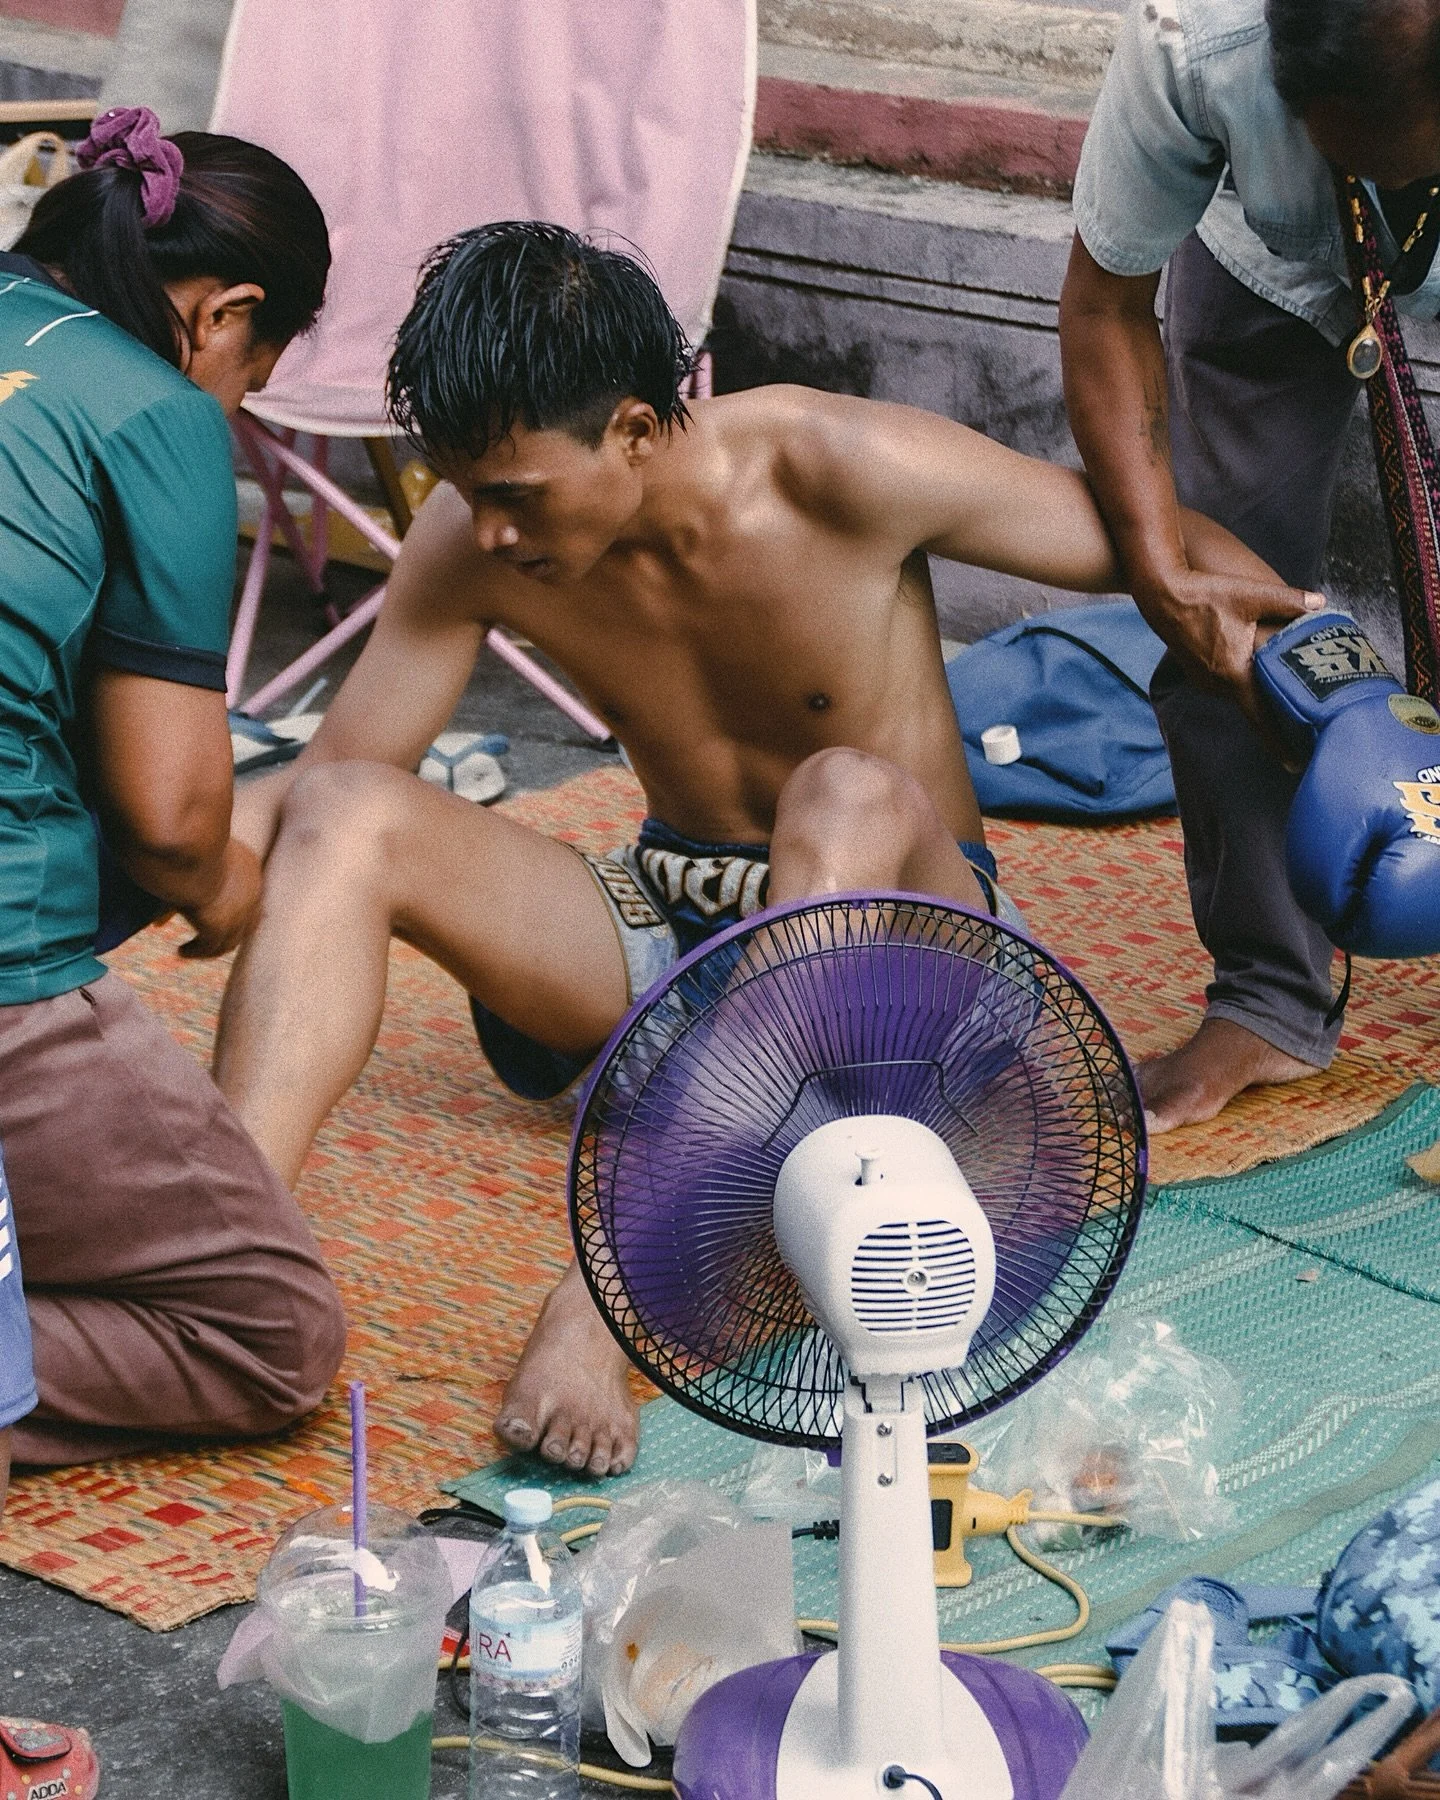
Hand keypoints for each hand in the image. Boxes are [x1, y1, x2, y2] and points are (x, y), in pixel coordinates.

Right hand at [178, 838, 262, 957]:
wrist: (185, 840)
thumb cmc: (182, 835)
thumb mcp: (191, 851)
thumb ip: (184, 870)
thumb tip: (171, 884)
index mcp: (249, 865)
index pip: (250, 895)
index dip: (238, 911)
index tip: (221, 920)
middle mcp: (252, 889)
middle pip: (248, 922)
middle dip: (230, 933)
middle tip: (211, 942)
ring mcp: (240, 910)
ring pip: (230, 940)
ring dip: (210, 948)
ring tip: (189, 950)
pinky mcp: (219, 924)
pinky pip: (209, 946)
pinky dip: (196, 951)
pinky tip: (181, 951)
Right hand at [1139, 568, 1325, 726]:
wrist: (1161, 594)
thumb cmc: (1205, 595)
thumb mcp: (1252, 595)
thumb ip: (1290, 601)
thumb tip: (1321, 603)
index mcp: (1234, 673)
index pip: (1261, 718)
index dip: (1279, 743)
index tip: (1294, 765)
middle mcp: (1218, 684)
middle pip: (1255, 706)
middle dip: (1277, 713)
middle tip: (1305, 722)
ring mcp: (1205, 681)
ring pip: (1241, 693)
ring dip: (1259, 692)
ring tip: (1282, 689)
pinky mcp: (1198, 673)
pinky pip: (1228, 684)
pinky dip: (1243, 681)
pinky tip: (1252, 666)